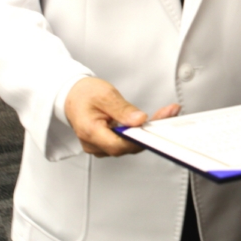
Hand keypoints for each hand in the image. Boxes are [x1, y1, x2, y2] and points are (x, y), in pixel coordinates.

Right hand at [64, 77, 178, 156]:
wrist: (72, 95)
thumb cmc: (84, 94)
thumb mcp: (104, 95)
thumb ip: (122, 109)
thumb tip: (139, 120)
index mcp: (90, 132)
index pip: (118, 145)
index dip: (139, 138)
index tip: (155, 124)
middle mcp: (94, 144)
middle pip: (127, 146)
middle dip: (149, 131)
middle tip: (168, 114)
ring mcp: (100, 146)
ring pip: (129, 145)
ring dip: (148, 131)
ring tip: (166, 114)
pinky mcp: (107, 143)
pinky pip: (126, 142)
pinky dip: (140, 132)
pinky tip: (153, 121)